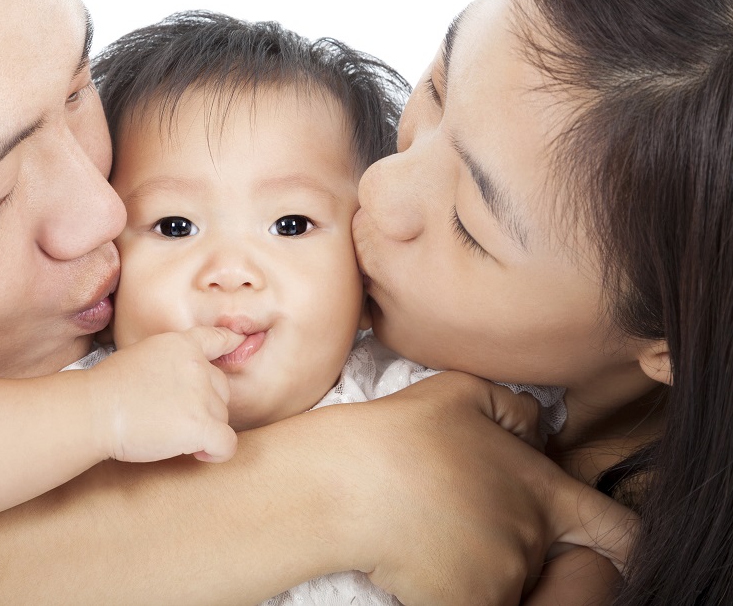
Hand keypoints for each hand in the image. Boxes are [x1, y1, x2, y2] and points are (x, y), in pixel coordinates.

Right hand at [88, 326, 244, 463]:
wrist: (95, 409)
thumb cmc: (107, 389)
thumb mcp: (141, 356)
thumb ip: (168, 362)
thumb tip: (180, 386)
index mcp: (181, 344)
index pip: (218, 338)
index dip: (231, 342)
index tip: (238, 343)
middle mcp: (197, 366)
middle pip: (222, 388)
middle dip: (206, 405)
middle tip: (177, 418)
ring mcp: (201, 395)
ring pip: (223, 417)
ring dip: (206, 429)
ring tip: (175, 434)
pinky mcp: (201, 425)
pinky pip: (227, 444)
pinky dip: (217, 452)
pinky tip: (198, 453)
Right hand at [326, 372, 634, 605]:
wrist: (351, 481)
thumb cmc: (400, 433)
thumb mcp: (461, 392)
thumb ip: (514, 411)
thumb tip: (540, 429)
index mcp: (542, 489)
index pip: (617, 530)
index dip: (626, 547)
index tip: (619, 557)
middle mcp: (533, 536)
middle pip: (542, 562)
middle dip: (510, 548)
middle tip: (459, 525)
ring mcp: (504, 575)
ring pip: (503, 585)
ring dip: (475, 569)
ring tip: (429, 538)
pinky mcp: (471, 604)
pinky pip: (473, 603)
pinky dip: (449, 590)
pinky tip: (418, 564)